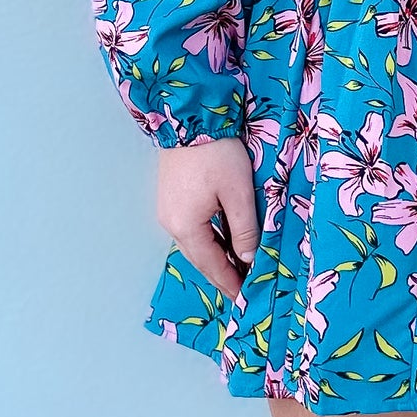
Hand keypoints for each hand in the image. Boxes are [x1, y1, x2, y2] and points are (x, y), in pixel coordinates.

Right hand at [157, 136, 259, 299]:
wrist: (188, 116)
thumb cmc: (216, 153)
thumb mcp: (238, 193)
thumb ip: (244, 229)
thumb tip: (248, 258)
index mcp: (186, 227)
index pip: (212, 266)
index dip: (230, 283)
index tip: (245, 299)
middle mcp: (171, 224)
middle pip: (201, 259)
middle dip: (223, 275)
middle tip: (244, 289)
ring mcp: (168, 211)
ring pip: (196, 245)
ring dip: (216, 258)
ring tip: (239, 269)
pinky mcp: (171, 199)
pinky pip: (192, 230)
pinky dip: (209, 241)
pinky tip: (225, 242)